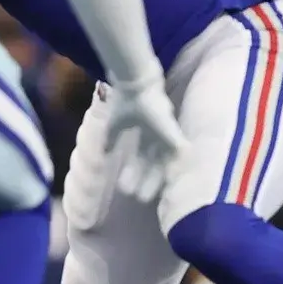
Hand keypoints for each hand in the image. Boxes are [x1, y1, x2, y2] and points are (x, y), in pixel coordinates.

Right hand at [104, 75, 187, 203]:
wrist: (136, 83)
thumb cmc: (127, 101)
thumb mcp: (115, 125)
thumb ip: (110, 139)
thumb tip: (103, 153)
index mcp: (144, 136)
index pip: (141, 160)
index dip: (134, 174)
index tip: (127, 189)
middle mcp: (157, 138)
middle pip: (154, 165)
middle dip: (147, 181)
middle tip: (141, 199)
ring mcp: (166, 135)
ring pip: (164, 163)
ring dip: (157, 179)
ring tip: (149, 196)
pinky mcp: (172, 131)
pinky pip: (179, 152)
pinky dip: (177, 166)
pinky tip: (173, 181)